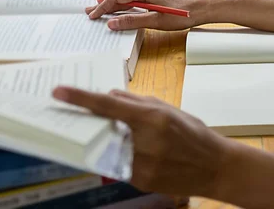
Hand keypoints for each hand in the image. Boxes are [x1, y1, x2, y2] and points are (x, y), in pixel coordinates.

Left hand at [53, 87, 232, 196]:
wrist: (215, 167)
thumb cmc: (194, 133)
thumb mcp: (168, 109)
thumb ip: (136, 101)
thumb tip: (109, 97)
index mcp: (151, 118)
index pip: (107, 106)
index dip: (79, 98)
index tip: (58, 92)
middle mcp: (144, 142)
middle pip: (101, 130)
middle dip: (89, 124)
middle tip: (76, 117)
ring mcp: (141, 165)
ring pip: (108, 149)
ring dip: (104, 141)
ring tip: (105, 135)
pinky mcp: (141, 181)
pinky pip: (120, 165)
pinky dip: (119, 156)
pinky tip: (129, 152)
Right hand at [86, 0, 205, 30]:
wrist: (201, 9)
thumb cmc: (183, 14)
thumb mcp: (156, 21)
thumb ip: (133, 21)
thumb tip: (113, 23)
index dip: (103, 6)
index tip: (94, 15)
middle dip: (104, 5)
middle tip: (90, 12)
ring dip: (114, 6)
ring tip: (101, 12)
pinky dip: (124, 5)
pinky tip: (120, 11)